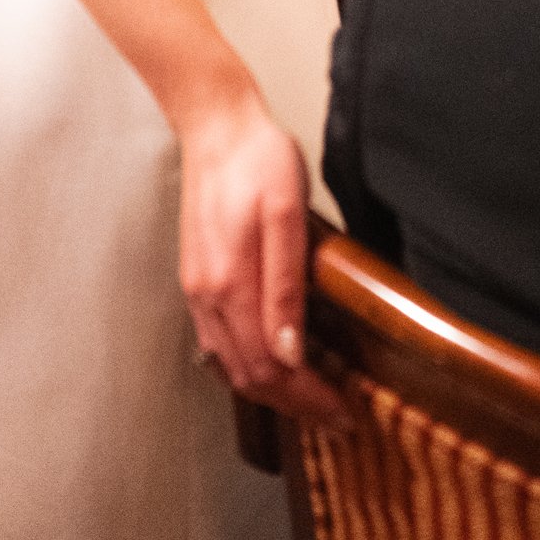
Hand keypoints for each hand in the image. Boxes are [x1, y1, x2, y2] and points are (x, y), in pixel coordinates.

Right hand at [180, 92, 347, 423]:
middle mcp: (207, 298)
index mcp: (230, 285)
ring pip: (230, 365)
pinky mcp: (196, 279)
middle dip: (293, 403)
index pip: (269, 369)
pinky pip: (218, 342)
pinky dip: (248, 364)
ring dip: (270, 389)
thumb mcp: (286, 212)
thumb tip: (291, 354)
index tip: (343, 413)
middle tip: (336, 413)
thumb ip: (286, 284)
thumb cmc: (259, 159)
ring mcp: (197, 291)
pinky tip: (272, 358)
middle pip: (248, 377)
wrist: (215, 125)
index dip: (307, 399)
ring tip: (312, 393)